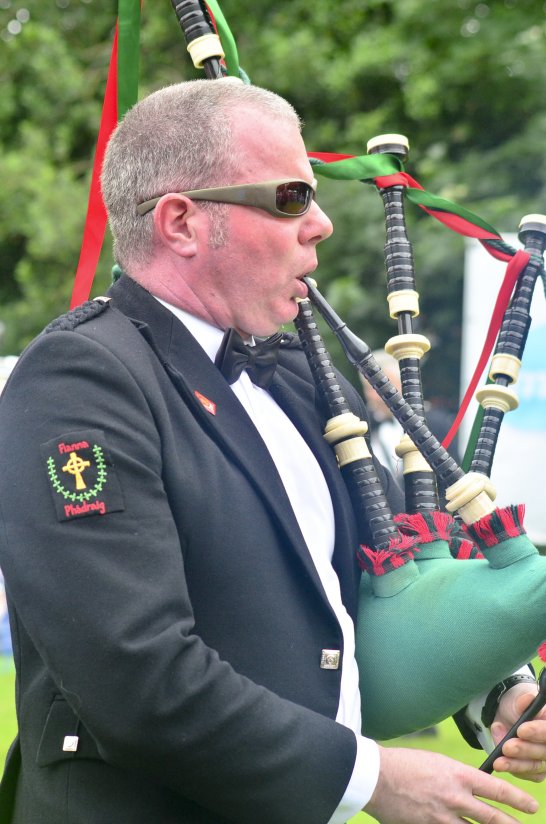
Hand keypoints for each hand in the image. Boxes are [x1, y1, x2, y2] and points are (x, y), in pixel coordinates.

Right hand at [363, 746, 538, 822]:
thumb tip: (471, 789)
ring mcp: (443, 817)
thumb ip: (457, 778)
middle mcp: (456, 797)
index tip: (531, 806)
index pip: (497, 790)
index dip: (518, 800)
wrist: (377, 776)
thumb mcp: (437, 763)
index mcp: (458, 774)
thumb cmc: (404, 764)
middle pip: (493, 818)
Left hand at [491, 684, 545, 781]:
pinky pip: (526, 774)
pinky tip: (501, 764)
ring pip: (535, 766)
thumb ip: (523, 701)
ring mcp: (545, 759)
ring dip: (516, 765)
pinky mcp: (535, 770)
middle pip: (544, 752)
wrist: (508, 717)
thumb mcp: (518, 699)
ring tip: (499, 761)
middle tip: (507, 747)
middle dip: (525, 750)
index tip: (521, 730)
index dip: (538, 732)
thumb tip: (528, 698)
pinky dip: (513, 769)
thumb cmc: (518, 706)